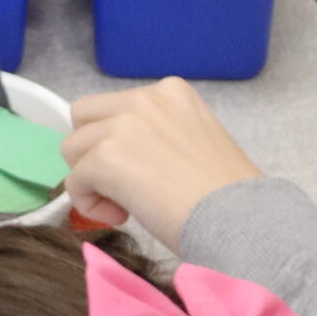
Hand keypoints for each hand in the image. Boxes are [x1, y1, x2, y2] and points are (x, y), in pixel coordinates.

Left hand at [62, 78, 263, 250]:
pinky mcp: (107, 157)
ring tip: (126, 205)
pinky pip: (75, 181)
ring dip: (91, 179)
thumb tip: (119, 155)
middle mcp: (144, 99)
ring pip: (73, 148)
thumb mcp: (195, 142)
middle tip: (123, 185)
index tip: (144, 171)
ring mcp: (123, 125)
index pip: (117, 107)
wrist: (243, 223)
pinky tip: (120, 216)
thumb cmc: (228, 198)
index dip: (119, 142)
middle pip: (84, 117)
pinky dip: (89, 204)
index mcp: (171, 92)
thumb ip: (156, 135)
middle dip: (93, 151)